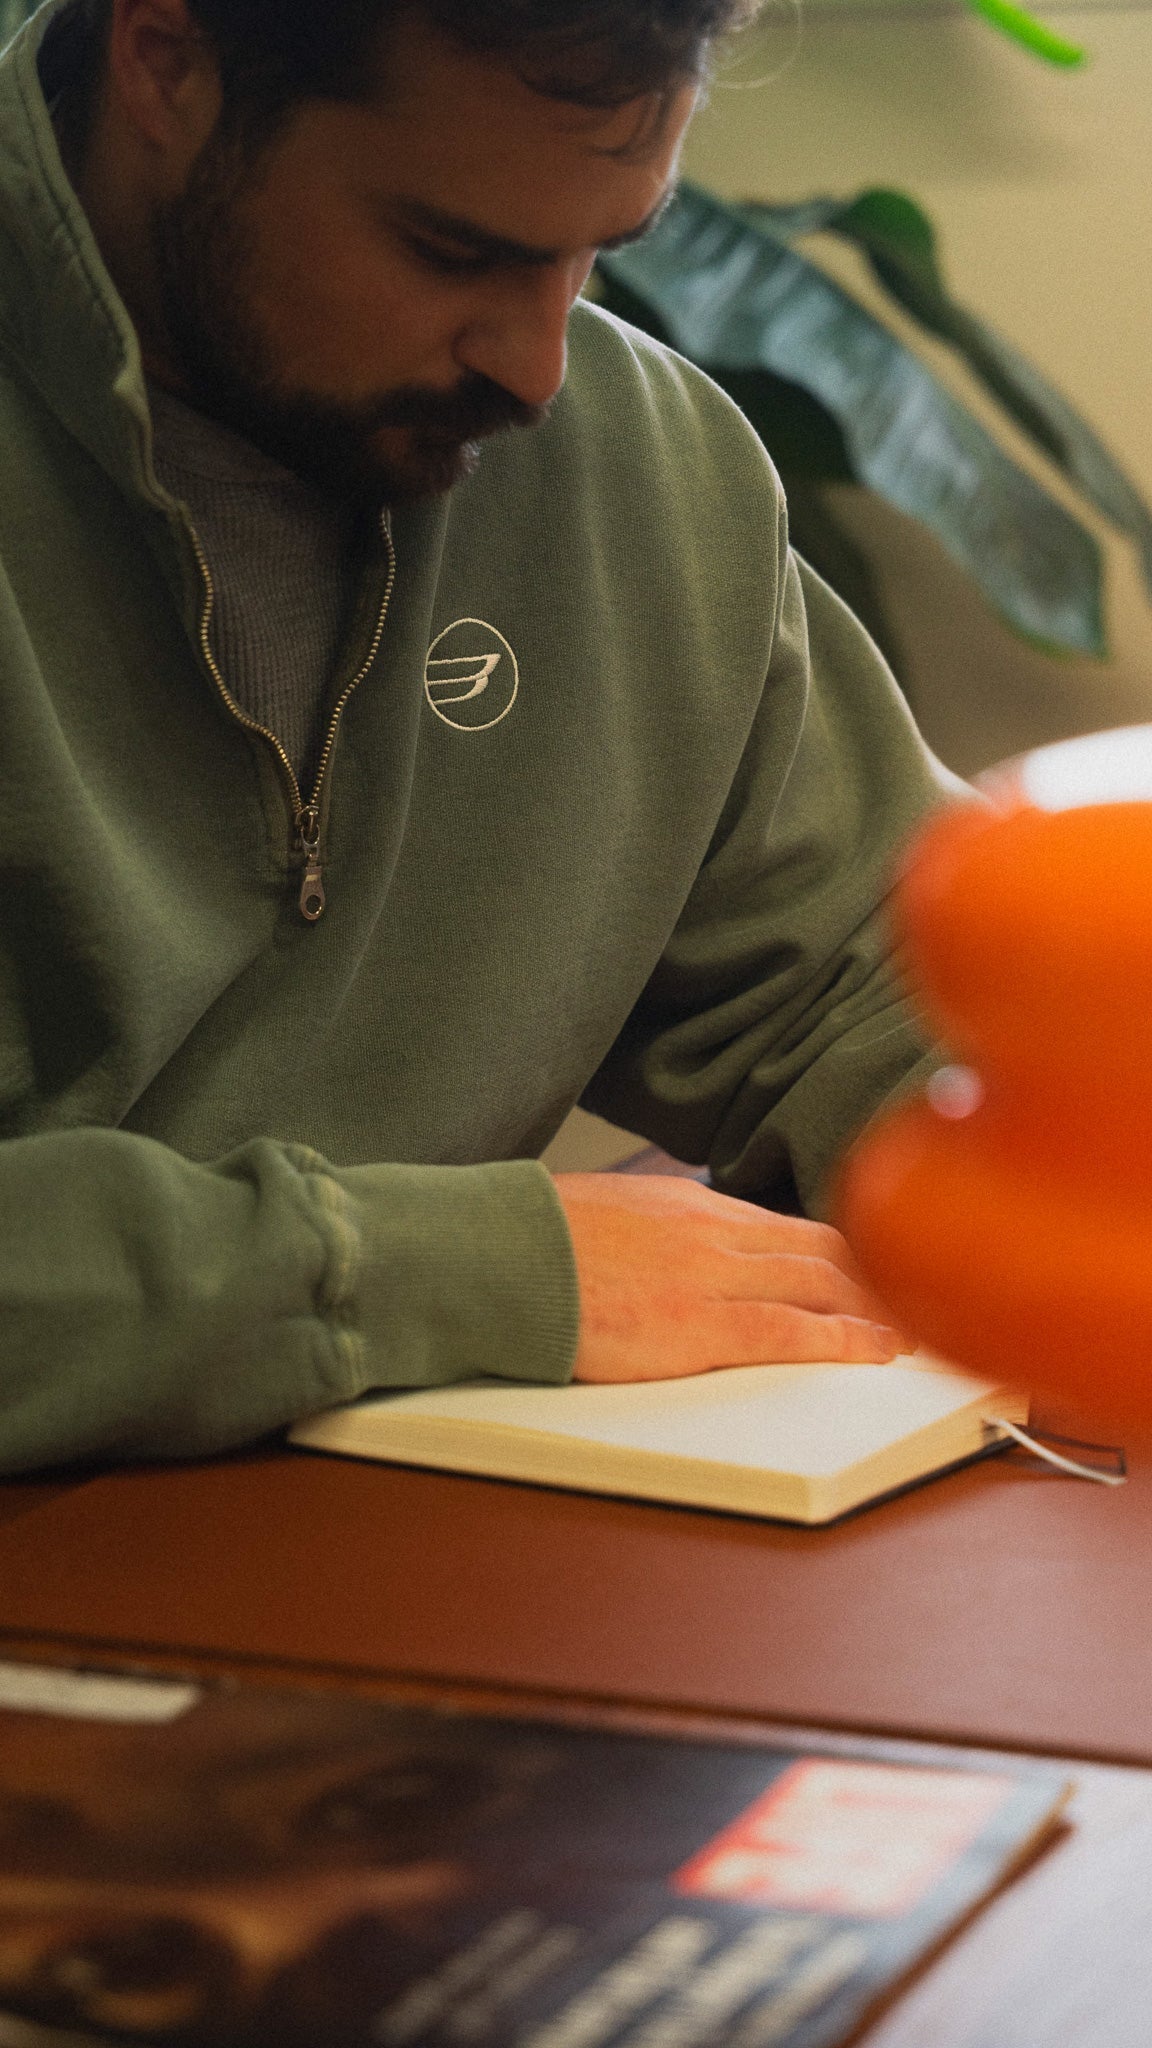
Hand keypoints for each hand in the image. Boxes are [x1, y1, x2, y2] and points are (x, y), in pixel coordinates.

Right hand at [552, 1172, 904, 1383]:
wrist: (498, 1256)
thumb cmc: (538, 1241)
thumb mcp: (613, 1213)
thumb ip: (660, 1228)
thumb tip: (677, 1246)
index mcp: (691, 1204)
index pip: (788, 1227)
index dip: (841, 1252)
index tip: (871, 1270)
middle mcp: (714, 1231)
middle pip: (820, 1250)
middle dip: (876, 1277)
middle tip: (918, 1299)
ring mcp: (711, 1277)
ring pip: (821, 1284)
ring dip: (876, 1307)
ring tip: (915, 1328)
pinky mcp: (699, 1327)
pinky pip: (792, 1331)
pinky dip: (844, 1339)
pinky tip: (877, 1350)